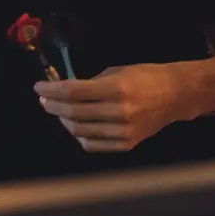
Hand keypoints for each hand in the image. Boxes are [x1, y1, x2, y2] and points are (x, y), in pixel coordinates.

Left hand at [34, 63, 199, 151]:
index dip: (52, 90)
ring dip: (62, 120)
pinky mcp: (126, 144)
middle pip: (73, 113)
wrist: (175, 96)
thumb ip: (92, 82)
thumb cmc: (145, 76)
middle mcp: (119, 112)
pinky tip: (75, 125)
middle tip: (44, 99)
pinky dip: (79, 135)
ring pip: (79, 131)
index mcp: (116, 89)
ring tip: (57, 110)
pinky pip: (93, 144)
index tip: (39, 87)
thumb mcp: (117, 71)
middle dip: (52, 105)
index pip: (73, 92)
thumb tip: (65, 89)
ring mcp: (123, 132)